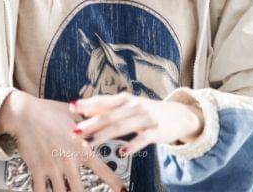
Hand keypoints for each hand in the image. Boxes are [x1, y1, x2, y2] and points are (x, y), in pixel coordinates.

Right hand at [0, 89, 124, 191]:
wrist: (25, 114)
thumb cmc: (50, 112)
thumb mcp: (76, 115)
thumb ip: (92, 122)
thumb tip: (106, 120)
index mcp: (81, 148)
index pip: (102, 170)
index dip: (114, 182)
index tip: (122, 190)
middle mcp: (68, 161)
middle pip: (80, 189)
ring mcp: (52, 167)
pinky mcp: (36, 170)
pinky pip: (40, 191)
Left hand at [71, 92, 203, 157]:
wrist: (180, 115)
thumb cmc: (149, 111)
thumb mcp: (130, 106)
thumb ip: (109, 107)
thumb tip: (84, 108)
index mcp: (127, 100)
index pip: (105, 101)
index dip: (88, 103)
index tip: (72, 107)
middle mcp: (135, 107)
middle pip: (110, 115)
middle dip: (91, 124)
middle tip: (75, 132)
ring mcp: (146, 118)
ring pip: (122, 127)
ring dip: (103, 136)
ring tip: (88, 144)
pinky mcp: (156, 131)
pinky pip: (142, 139)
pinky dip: (132, 145)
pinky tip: (122, 151)